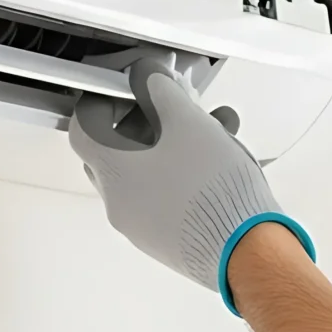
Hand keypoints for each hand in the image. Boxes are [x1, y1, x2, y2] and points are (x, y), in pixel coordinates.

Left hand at [68, 60, 314, 311]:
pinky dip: (186, 170)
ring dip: (175, 143)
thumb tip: (147, 77)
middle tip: (170, 103)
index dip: (101, 102)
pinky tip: (222, 155)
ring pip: (149, 172)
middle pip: (116, 151)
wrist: (248, 253)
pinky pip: (167, 195)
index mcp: (114, 175)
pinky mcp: (169, 239)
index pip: (83, 129)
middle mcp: (121, 205)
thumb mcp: (189, 124)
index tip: (123, 89)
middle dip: (146, 120)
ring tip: (215, 125)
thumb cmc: (214, 194)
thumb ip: (162, 92)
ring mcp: (144, 226)